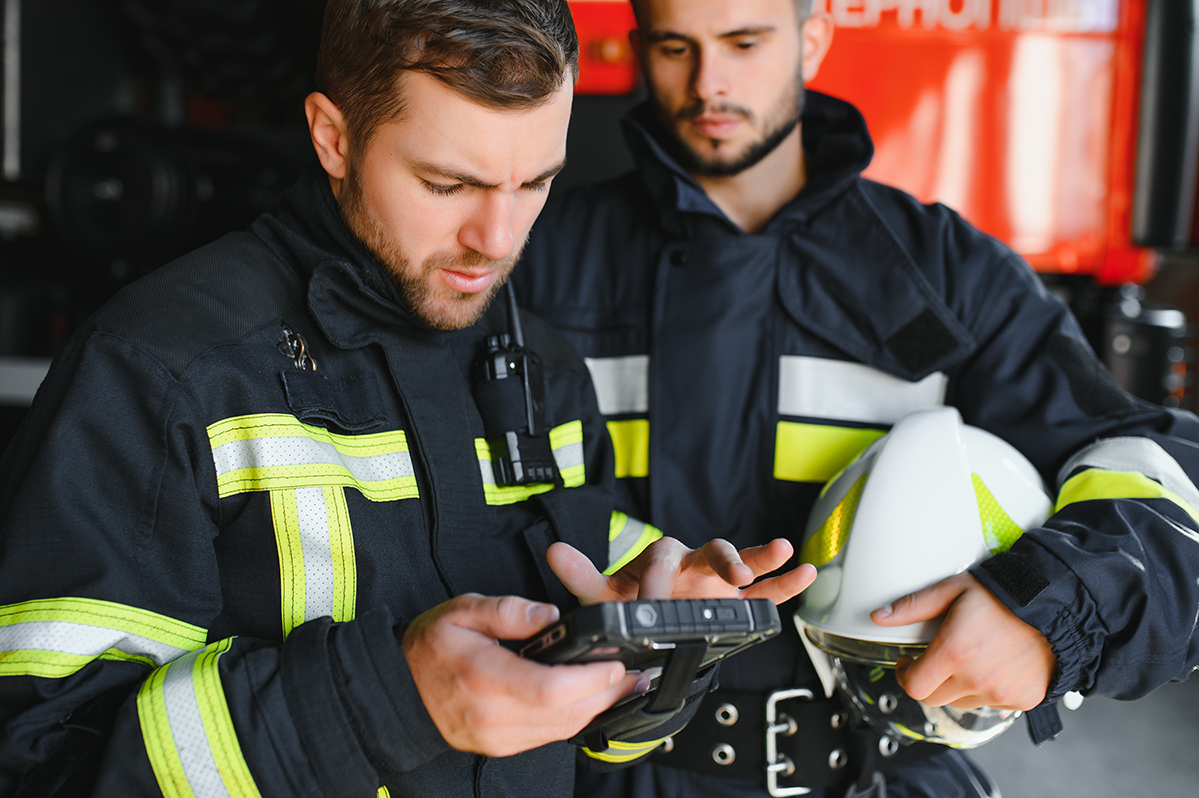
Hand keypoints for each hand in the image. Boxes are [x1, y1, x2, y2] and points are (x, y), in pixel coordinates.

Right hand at [401, 593, 641, 755]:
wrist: (398, 688)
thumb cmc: (429, 647)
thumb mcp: (461, 611)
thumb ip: (507, 610)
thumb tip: (549, 615)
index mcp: (484, 679)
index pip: (551, 688)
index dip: (592, 679)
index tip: (616, 662)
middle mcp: (494, 717)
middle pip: (566, 713)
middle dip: (606, 694)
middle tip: (634, 672)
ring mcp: (498, 738)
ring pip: (562, 729)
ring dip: (597, 708)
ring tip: (624, 684)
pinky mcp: (502, 746)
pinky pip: (549, 736)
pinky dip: (575, 717)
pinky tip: (591, 699)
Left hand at [548, 536, 816, 604]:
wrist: (647, 614)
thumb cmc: (630, 598)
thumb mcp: (603, 593)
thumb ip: (581, 574)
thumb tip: (553, 551)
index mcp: (660, 558)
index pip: (662, 561)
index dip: (659, 581)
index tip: (653, 605)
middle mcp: (692, 562)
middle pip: (710, 549)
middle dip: (723, 560)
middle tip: (732, 573)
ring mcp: (717, 580)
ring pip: (743, 561)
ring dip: (762, 555)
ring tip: (784, 549)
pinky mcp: (735, 598)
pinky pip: (765, 591)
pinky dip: (786, 583)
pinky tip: (806, 573)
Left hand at [871, 572, 1054, 710]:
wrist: (1056, 606)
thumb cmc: (1004, 594)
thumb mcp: (953, 589)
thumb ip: (913, 606)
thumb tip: (879, 616)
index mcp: (954, 652)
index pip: (913, 687)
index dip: (905, 676)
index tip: (907, 663)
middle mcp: (976, 678)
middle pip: (934, 698)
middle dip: (928, 680)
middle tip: (936, 659)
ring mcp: (1000, 693)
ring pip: (961, 702)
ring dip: (958, 685)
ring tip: (971, 657)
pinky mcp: (1022, 700)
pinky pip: (992, 703)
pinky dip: (988, 689)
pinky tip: (995, 665)